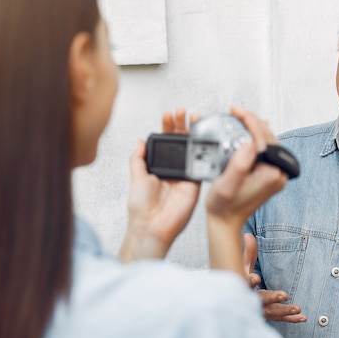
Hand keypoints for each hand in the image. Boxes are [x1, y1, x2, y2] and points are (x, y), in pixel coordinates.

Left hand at [119, 109, 200, 261]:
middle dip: (182, 125)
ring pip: (192, 149)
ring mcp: (185, 175)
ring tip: (193, 118)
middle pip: (181, 142)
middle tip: (182, 112)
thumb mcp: (136, 176)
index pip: (165, 142)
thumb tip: (139, 141)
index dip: (168, 127)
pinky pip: (201, 164)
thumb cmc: (141, 207)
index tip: (168, 115)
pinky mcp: (195, 183)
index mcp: (159, 167)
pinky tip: (202, 138)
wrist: (152, 225)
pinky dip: (203, 151)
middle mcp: (173, 169)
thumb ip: (138, 158)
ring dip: (194, 133)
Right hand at [206, 107, 286, 226]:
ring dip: (254, 128)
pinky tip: (247, 133)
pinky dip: (255, 139)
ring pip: (268, 142)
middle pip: (268, 137)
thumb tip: (249, 143)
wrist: (226, 223)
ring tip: (239, 118)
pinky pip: (265, 151)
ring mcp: (275, 175)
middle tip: (236, 112)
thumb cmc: (224, 207)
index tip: (236, 111)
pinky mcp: (269, 175)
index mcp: (271, 174)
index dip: (249, 120)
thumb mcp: (227, 184)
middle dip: (252, 121)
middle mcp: (278, 174)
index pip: (263, 137)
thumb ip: (239, 164)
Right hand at [243, 234, 306, 322]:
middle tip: (284, 295)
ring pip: (272, 312)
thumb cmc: (241, 278)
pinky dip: (291, 318)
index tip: (256, 278)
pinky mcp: (267, 315)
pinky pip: (280, 318)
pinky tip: (302, 317)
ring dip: (285, 311)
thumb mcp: (243, 265)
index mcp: (243, 285)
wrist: (235, 300)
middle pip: (260, 299)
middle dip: (272, 298)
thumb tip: (248, 235)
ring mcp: (259, 309)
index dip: (250, 280)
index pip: (245, 283)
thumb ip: (248, 252)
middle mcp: (251, 299)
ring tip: (297, 309)